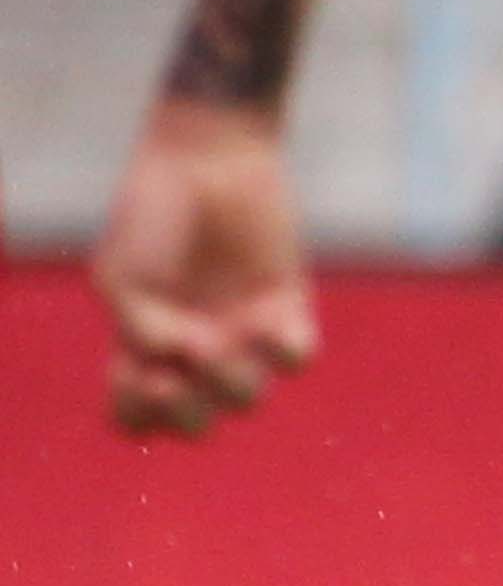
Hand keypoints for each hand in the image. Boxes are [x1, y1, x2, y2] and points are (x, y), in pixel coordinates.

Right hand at [91, 99, 318, 439]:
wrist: (204, 160)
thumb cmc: (153, 215)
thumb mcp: (122, 278)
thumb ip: (142, 330)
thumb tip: (190, 359)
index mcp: (144, 346)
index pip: (138, 417)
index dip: (137, 411)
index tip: (132, 371)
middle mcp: (194, 347)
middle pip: (195, 425)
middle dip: (184, 414)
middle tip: (175, 375)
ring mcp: (240, 329)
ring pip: (247, 401)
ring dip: (227, 383)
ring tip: (214, 339)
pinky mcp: (285, 303)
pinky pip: (298, 359)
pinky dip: (284, 354)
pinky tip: (263, 325)